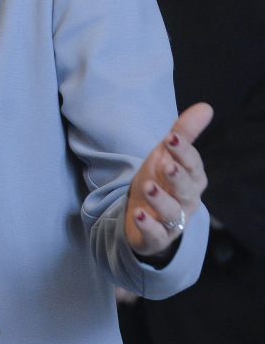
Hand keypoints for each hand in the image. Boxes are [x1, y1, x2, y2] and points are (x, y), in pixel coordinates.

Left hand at [125, 102, 212, 258]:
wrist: (146, 218)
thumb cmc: (161, 181)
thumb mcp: (167, 155)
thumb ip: (184, 133)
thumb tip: (205, 107)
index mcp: (192, 179)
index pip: (191, 164)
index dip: (183, 152)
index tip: (171, 138)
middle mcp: (186, 200)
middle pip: (186, 189)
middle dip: (178, 177)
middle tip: (167, 165)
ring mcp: (172, 220)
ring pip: (171, 212)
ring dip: (160, 200)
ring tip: (147, 187)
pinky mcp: (156, 236)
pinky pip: (155, 234)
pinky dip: (148, 226)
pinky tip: (138, 215)